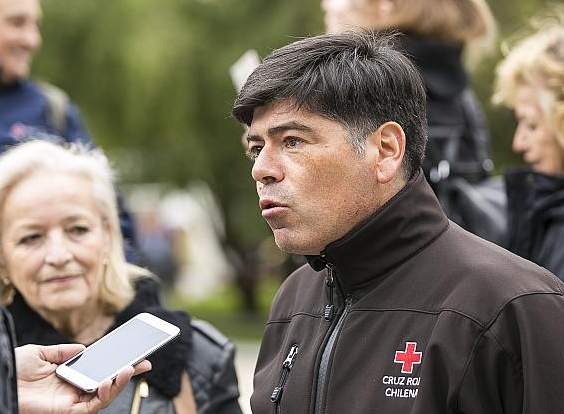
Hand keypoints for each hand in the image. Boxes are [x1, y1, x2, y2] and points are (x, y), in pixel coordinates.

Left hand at [16, 344, 150, 413]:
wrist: (0, 379)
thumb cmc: (14, 370)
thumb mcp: (40, 353)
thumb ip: (62, 351)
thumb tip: (82, 348)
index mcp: (68, 377)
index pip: (99, 371)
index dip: (117, 364)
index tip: (135, 354)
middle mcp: (73, 391)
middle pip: (107, 384)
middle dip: (128, 374)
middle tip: (145, 363)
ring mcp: (71, 402)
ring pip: (104, 397)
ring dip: (119, 384)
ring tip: (129, 369)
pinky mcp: (67, 411)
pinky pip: (91, 406)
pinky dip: (104, 394)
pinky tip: (110, 380)